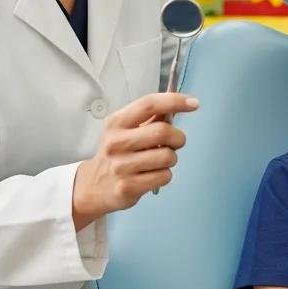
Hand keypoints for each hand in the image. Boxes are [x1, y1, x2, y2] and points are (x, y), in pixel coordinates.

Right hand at [72, 92, 198, 227]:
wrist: (94, 185)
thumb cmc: (118, 152)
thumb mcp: (126, 129)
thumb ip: (151, 117)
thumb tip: (180, 104)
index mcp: (116, 122)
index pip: (149, 104)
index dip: (174, 101)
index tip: (193, 103)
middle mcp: (116, 143)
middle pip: (163, 132)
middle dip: (178, 137)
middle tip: (175, 142)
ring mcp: (121, 166)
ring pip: (168, 156)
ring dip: (172, 158)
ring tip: (160, 160)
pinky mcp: (128, 187)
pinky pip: (164, 176)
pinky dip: (165, 174)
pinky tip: (152, 174)